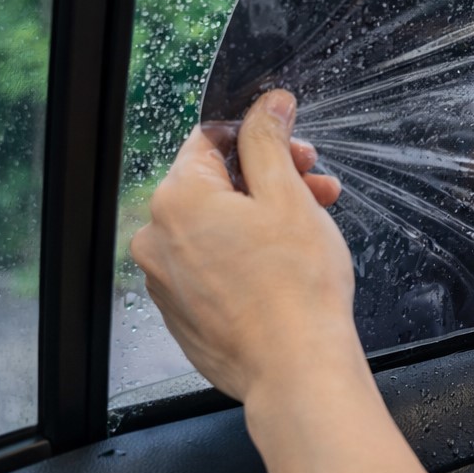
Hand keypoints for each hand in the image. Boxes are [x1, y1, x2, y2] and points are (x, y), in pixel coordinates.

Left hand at [130, 90, 363, 402]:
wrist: (295, 367)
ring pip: (215, 228)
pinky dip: (246, 258)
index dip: (260, 138)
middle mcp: (157, 238)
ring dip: (263, 219)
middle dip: (270, 180)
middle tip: (316, 190)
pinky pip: (212, 267)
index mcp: (177, 200)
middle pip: (215, 185)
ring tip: (311, 231)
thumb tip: (266, 104)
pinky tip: (286, 269)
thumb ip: (269, 139)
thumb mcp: (288, 195)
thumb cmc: (296, 287)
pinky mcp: (182, 313)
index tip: (296, 148)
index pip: (209, 140)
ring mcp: (165, 280)